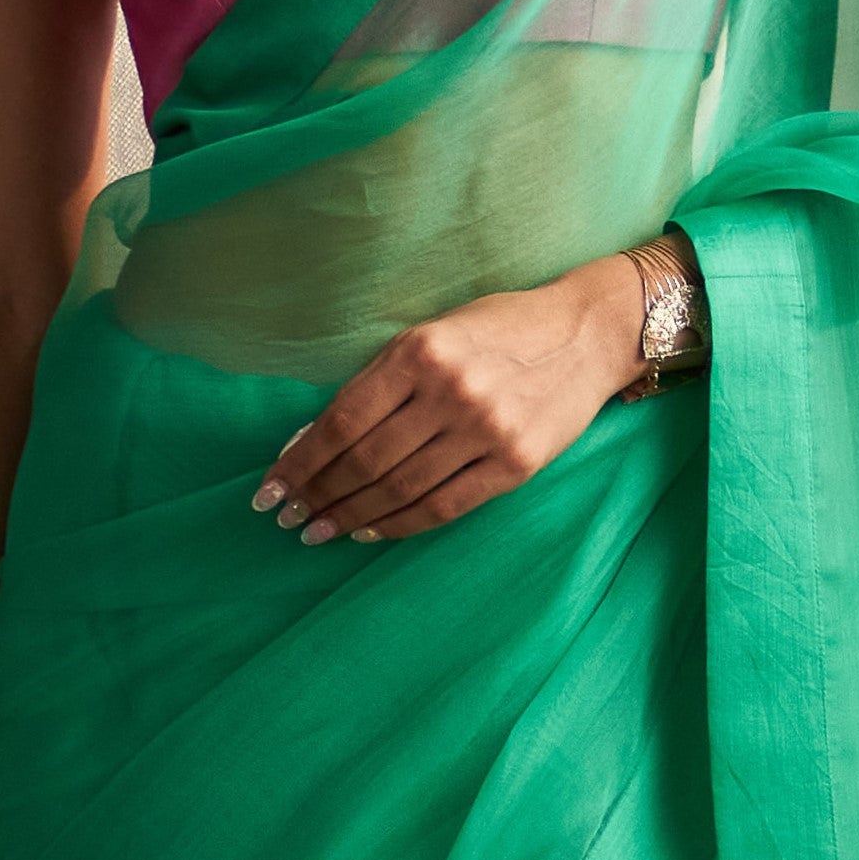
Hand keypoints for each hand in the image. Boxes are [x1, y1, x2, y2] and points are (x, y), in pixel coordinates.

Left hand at [255, 253, 643, 544]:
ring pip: (398, 490)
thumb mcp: (433, 332)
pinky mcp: (516, 464)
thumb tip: (312, 440)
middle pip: (365, 461)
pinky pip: (444, 506)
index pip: (341, 421)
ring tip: (318, 530)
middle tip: (287, 518)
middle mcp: (451, 392)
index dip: (300, 462)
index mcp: (420, 351)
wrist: (588, 332)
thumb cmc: (500, 329)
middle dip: (317, 495)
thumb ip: (379, 380)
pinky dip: (400, 524)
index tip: (270, 489)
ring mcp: (486, 431)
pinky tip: (369, 530)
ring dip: (349, 515)